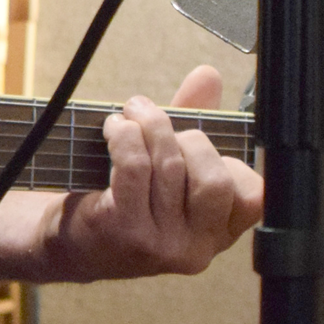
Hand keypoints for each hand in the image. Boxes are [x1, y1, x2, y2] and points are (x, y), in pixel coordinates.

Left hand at [39, 64, 262, 280]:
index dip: (229, 159)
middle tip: (156, 123)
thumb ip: (194, 123)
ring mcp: (162, 244)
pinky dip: (125, 136)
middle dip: (186, 139)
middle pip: (214, 179)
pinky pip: (135, 167)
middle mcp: (197, 248)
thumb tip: (208, 76)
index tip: (195, 141)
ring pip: (170, 166)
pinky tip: (114, 129)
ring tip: (129, 115)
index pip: (252, 196)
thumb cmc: (125, 201)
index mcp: (218, 234)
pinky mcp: (125, 230)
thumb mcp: (167, 169)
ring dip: (148, 126)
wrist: (71, 244)